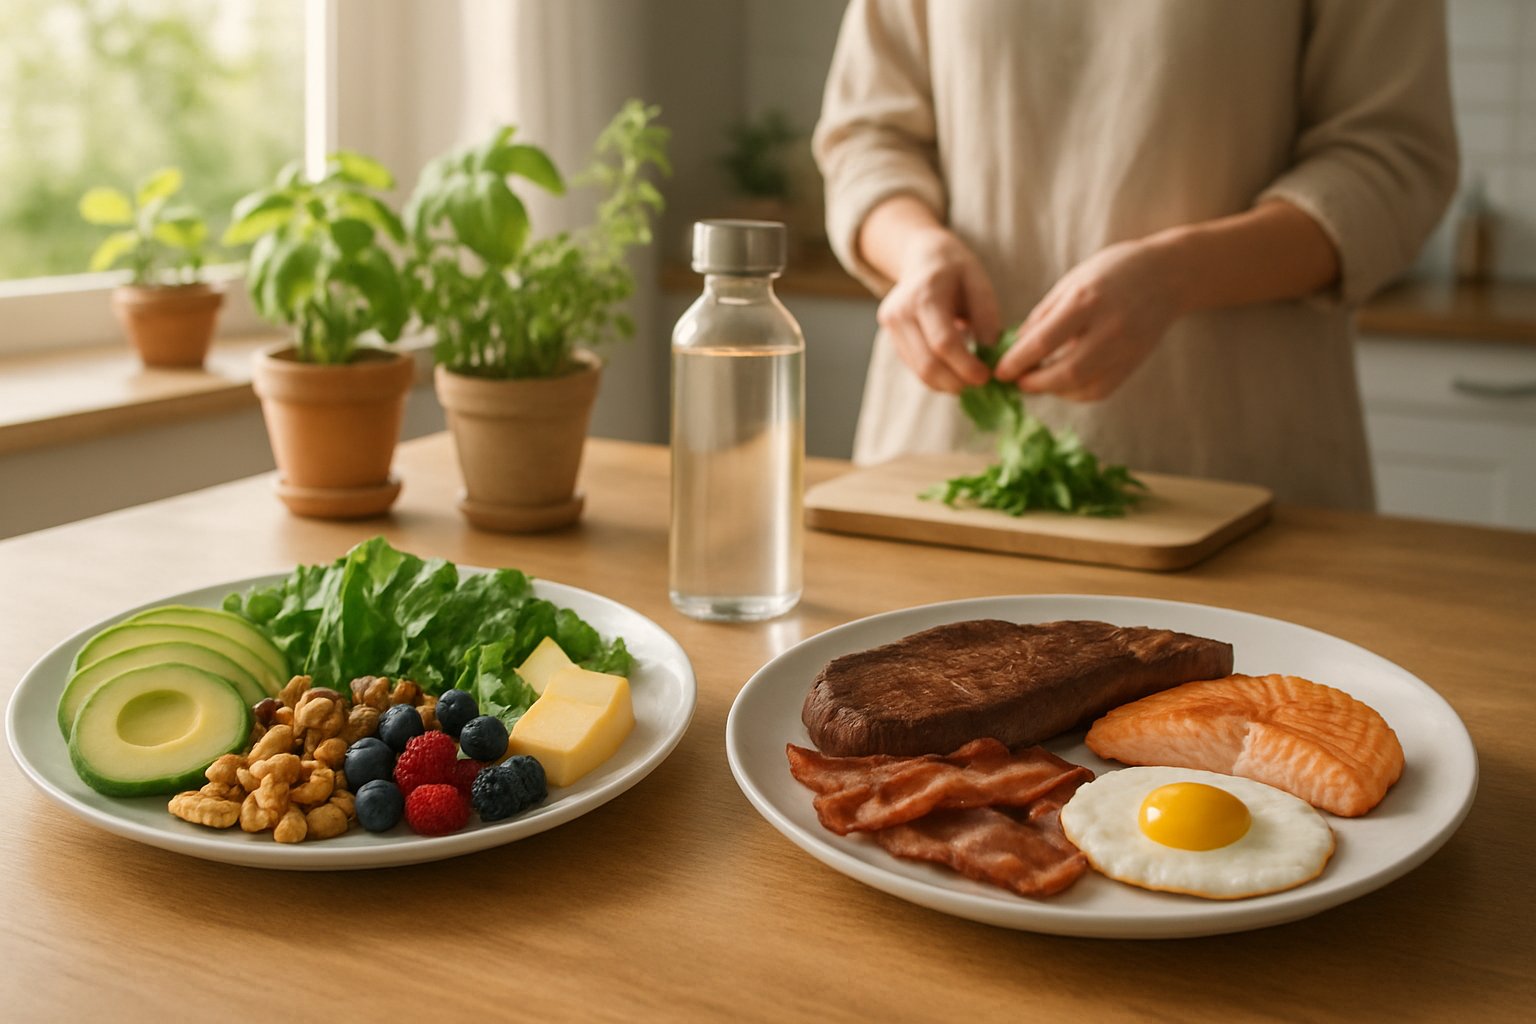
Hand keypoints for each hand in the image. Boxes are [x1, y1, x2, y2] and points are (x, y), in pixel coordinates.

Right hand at [875, 227, 1001, 393]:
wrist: (922, 258)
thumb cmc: (956, 270)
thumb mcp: (979, 284)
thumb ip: (987, 319)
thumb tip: (990, 356)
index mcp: (926, 294)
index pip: (943, 342)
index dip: (965, 366)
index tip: (986, 376)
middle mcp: (901, 312)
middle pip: (927, 363)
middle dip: (956, 382)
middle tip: (980, 385)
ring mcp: (891, 326)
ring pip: (919, 370)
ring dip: (947, 384)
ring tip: (969, 381)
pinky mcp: (891, 338)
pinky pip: (914, 366)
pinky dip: (936, 376)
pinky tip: (954, 372)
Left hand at [994, 239, 1184, 400]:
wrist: (1168, 276)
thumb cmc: (1112, 272)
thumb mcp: (1072, 282)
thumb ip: (1043, 316)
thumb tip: (1015, 348)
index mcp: (1087, 300)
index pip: (1044, 341)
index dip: (1017, 361)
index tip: (1000, 371)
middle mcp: (1109, 328)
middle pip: (1065, 372)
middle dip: (1034, 383)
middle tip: (1016, 381)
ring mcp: (1125, 349)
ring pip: (1083, 387)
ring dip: (1053, 391)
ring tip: (1036, 381)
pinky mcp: (1134, 363)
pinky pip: (1099, 390)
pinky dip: (1074, 393)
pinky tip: (1062, 383)